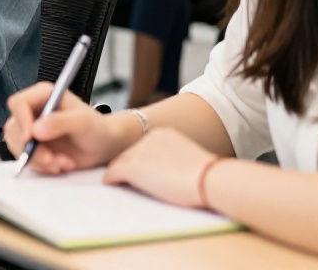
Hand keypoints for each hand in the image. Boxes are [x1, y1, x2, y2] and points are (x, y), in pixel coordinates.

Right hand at [3, 82, 130, 174]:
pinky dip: (42, 166)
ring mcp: (32, 130)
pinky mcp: (34, 147)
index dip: (21, 120)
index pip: (18, 103)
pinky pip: (27, 159)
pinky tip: (60, 164)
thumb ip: (60, 122)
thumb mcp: (83, 122)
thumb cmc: (97, 128)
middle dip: (30, 148)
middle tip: (49, 158)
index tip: (30, 137)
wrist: (105, 147)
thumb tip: (36, 130)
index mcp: (43, 96)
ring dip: (37, 159)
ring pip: (17, 146)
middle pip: (14, 128)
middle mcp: (34, 112)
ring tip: (60, 163)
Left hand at [104, 128, 218, 208]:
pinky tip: (109, 184)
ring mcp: (139, 153)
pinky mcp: (133, 168)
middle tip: (120, 176)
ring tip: (113, 181)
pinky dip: (110, 179)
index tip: (137, 168)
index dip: (138, 159)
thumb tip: (172, 171)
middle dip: (126, 165)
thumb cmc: (207, 176)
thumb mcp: (188, 159)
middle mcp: (148, 139)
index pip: (143, 147)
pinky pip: (113, 173)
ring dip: (117, 172)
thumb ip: (174, 159)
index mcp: (163, 134)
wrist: (209, 179)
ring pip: (120, 162)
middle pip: (129, 153)